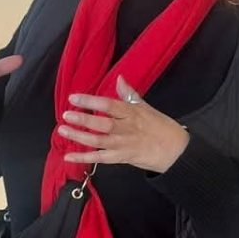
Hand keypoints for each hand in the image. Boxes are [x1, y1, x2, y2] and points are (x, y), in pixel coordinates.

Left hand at [58, 76, 189, 173]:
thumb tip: (119, 78)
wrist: (176, 151)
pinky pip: (100, 158)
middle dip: (83, 119)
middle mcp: (126, 128)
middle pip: (102, 124)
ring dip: (79, 136)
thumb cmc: (161, 127)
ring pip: (98, 141)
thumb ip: (129, 94)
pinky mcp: (121, 158)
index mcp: (132, 113)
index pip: (109, 104)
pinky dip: (84, 158)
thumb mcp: (146, 107)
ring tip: (63, 130)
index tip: (74, 98)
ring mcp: (123, 144)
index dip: (90, 101)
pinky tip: (68, 156)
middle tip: (66, 114)